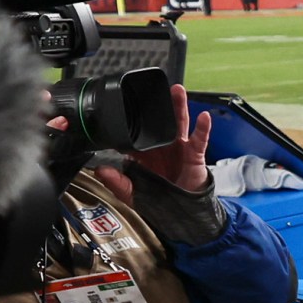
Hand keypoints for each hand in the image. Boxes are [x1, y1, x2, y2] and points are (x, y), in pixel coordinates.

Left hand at [95, 82, 210, 198]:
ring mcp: (179, 147)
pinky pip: (199, 139)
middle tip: (150, 89)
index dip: (130, 121)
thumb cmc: (159, 200)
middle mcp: (162, 146)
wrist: (181, 212)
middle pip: (158, 120)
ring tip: (177, 91)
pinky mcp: (194, 154)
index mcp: (145, 152)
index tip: (123, 109)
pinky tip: (203, 116)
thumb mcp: (132, 193)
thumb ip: (116, 182)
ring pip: (179, 122)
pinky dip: (203, 128)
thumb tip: (99, 170)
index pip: (136, 132)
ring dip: (179, 106)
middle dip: (157, 104)